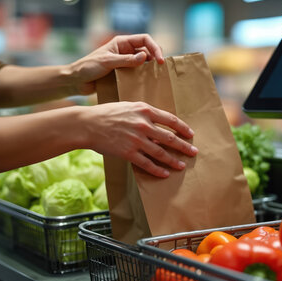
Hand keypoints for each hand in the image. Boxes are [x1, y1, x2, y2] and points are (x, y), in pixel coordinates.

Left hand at [70, 34, 164, 95]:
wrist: (76, 81)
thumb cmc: (87, 67)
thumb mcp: (108, 62)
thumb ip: (126, 60)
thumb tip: (145, 57)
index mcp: (122, 42)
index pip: (144, 39)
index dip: (155, 47)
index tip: (160, 60)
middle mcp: (125, 50)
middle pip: (147, 50)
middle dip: (155, 57)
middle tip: (161, 69)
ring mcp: (125, 62)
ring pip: (143, 63)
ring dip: (150, 68)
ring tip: (155, 77)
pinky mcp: (123, 73)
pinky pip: (137, 73)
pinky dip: (143, 77)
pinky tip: (145, 83)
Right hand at [82, 101, 197, 177]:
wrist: (87, 124)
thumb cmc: (107, 113)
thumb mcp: (128, 106)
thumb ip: (144, 113)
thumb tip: (159, 122)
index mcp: (144, 110)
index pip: (171, 120)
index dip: (183, 128)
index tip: (190, 134)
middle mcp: (143, 125)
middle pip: (170, 138)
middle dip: (184, 146)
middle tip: (194, 152)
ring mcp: (136, 140)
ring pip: (161, 152)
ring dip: (173, 160)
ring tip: (182, 165)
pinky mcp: (128, 152)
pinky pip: (147, 164)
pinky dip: (158, 170)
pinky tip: (165, 173)